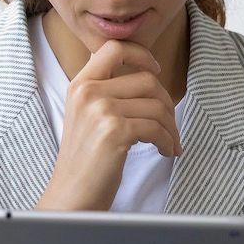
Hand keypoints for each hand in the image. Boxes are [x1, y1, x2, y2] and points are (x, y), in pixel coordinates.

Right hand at [38, 39, 181, 211]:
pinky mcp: (114, 131)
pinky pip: (157, 128)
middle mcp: (88, 92)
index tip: (155, 70)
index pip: (114, 48)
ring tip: (169, 142)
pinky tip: (166, 151)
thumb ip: (105, 91)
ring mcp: (100, 110)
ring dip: (171, 126)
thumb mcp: (85, 115)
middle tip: (169, 123)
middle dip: (167, 103)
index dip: (141, 55)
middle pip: (146, 79)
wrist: (71, 195)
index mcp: (80, 84)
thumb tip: (145, 75)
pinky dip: (168, 141)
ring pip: (156, 104)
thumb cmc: (85, 160)